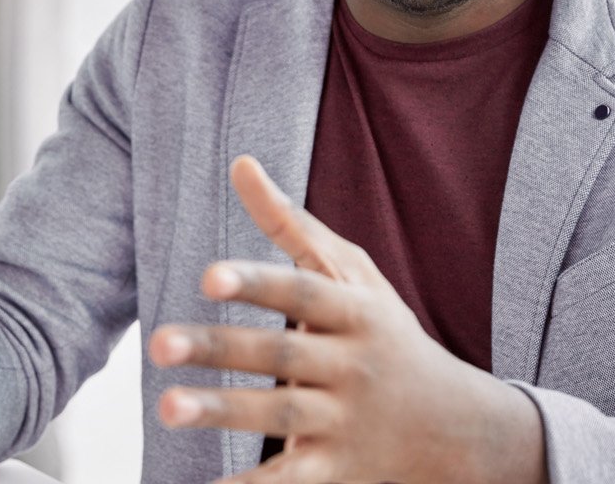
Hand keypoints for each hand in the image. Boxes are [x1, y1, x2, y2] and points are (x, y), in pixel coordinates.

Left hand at [148, 156, 545, 483]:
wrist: (457, 426)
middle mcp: (353, 365)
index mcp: (356, 312)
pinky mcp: (336, 469)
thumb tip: (239, 163)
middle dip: (220, 349)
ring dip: (222, 412)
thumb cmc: (385, 334)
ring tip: (166, 408)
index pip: (303, 294)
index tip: (208, 276)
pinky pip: (290, 480)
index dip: (258, 284)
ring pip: (280, 415)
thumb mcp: (354, 275)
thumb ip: (291, 224)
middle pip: (281, 355)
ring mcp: (345, 421)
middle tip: (158, 343)